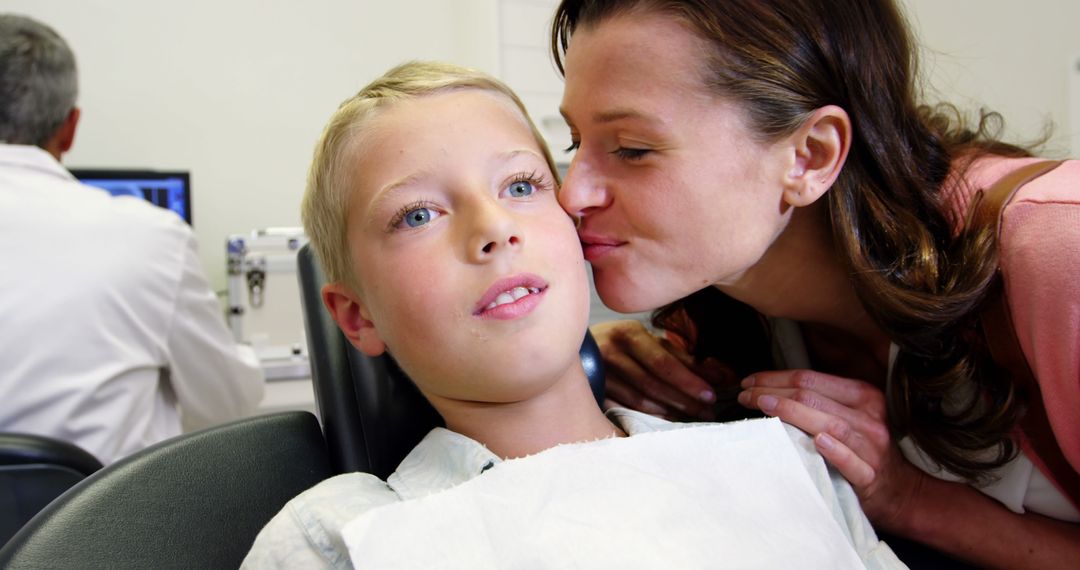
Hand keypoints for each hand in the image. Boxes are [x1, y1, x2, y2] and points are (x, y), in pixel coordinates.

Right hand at [591, 320, 731, 420]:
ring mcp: (600, 373)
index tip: (712, 394)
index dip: (689, 380)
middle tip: (708, 411)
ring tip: (693, 418)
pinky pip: (625, 409)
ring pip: (640, 399)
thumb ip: (682, 356)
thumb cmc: (622, 345)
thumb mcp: (650, 343)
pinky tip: (667, 419)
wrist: (572, 345)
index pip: (664, 362)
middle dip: (684, 399)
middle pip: (653, 383)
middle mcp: (612, 352)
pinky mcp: (594, 392)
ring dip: (669, 411)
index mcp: (629, 334)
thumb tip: (719, 372)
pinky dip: (648, 416)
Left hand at [738, 369, 927, 530]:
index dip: (776, 377)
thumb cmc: (864, 449)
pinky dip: (835, 450)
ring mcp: (872, 446)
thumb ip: (821, 401)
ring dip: (792, 414)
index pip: (811, 379)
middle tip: (744, 395)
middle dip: (773, 392)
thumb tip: (771, 389)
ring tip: (763, 408)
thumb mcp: (850, 415)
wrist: (901, 491)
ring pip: (829, 423)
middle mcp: (869, 416)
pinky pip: (851, 460)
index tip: (749, 382)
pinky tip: (817, 442)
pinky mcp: (871, 475)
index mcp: (863, 395)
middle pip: (813, 397)